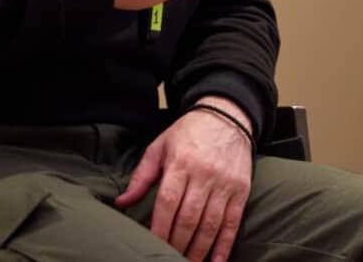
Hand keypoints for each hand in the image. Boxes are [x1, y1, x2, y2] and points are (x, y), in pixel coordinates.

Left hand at [116, 97, 253, 261]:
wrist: (227, 115)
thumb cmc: (189, 133)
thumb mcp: (159, 147)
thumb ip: (141, 177)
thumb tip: (121, 203)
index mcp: (180, 163)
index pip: (168, 202)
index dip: (160, 228)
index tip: (154, 245)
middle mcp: (204, 174)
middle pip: (189, 218)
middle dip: (178, 244)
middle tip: (169, 259)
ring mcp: (225, 183)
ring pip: (211, 224)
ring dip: (199, 250)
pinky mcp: (241, 189)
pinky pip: (233, 222)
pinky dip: (225, 245)